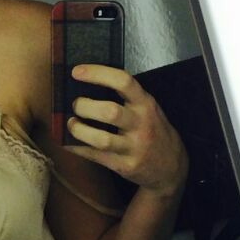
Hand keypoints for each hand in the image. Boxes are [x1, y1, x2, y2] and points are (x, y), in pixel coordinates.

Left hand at [65, 65, 188, 199]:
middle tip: (75, 105)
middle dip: (85, 106)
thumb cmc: (153, 131)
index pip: (123, 82)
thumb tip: (88, 84)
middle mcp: (142, 125)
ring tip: (71, 124)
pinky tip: (68, 141)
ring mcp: (134, 148)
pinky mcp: (125, 167)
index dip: (98, 74)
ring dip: (78, 130)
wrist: (172, 167)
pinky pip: (95, 157)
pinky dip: (76, 147)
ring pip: (101, 139)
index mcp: (146, 104)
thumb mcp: (148, 109)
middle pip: (109, 112)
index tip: (77, 71)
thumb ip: (127, 97)